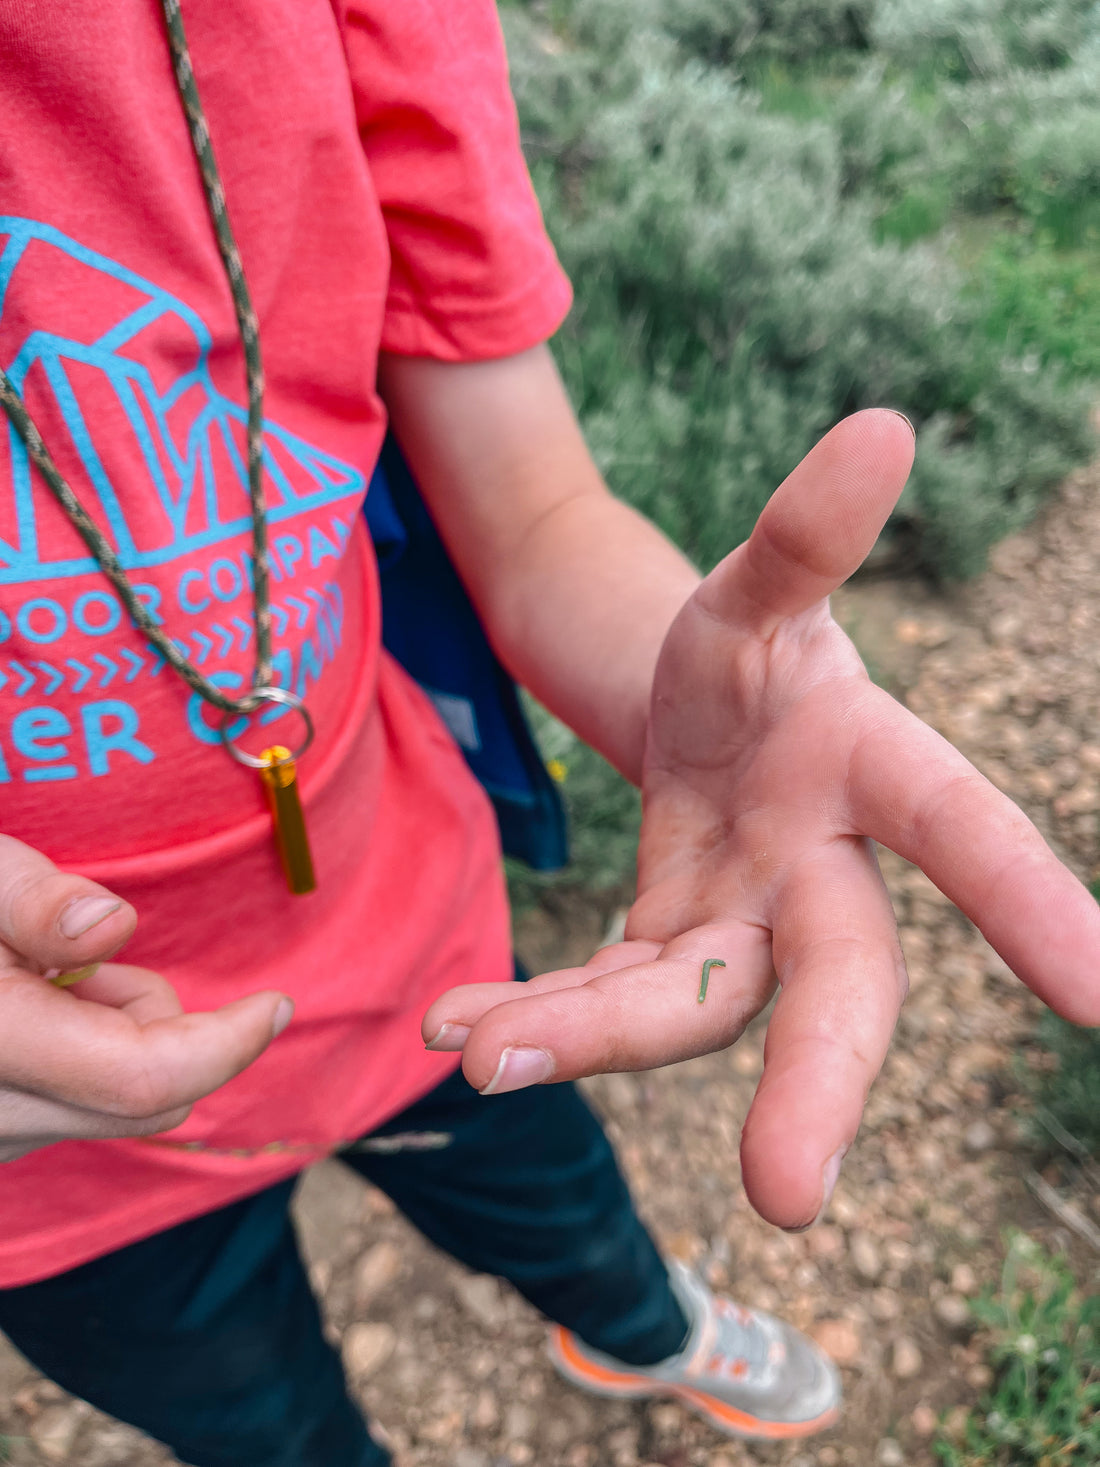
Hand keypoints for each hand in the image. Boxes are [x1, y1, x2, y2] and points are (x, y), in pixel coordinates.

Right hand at [0, 835, 290, 1162]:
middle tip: (88, 960)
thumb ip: (35, 902)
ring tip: (37, 977)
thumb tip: (113, 928)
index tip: (277, 1002)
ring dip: (115, 1038)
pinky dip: (82, 1061)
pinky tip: (23, 1013)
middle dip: (159, 1023)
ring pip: (115, 1106)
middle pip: (148, 1101)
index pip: (146, 1077)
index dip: (228, 1043)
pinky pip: (76, 1111)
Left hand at [423, 410, 1099, 1229]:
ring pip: (681, 1010)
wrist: (701, 721)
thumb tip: (880, 425)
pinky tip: (456, 1020)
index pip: (964, 836)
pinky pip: (604, 1003)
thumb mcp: (755, 591)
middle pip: (838, 992)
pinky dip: (533, 1016)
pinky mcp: (667, 962)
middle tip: (785, 1195)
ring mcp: (742, 935)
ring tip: (473, 1044)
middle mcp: (822, 883)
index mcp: (876, 778)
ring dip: (582, 1035)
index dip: (1031, 907)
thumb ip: (805, 533)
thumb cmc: (748, 653)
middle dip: (816, 1087)